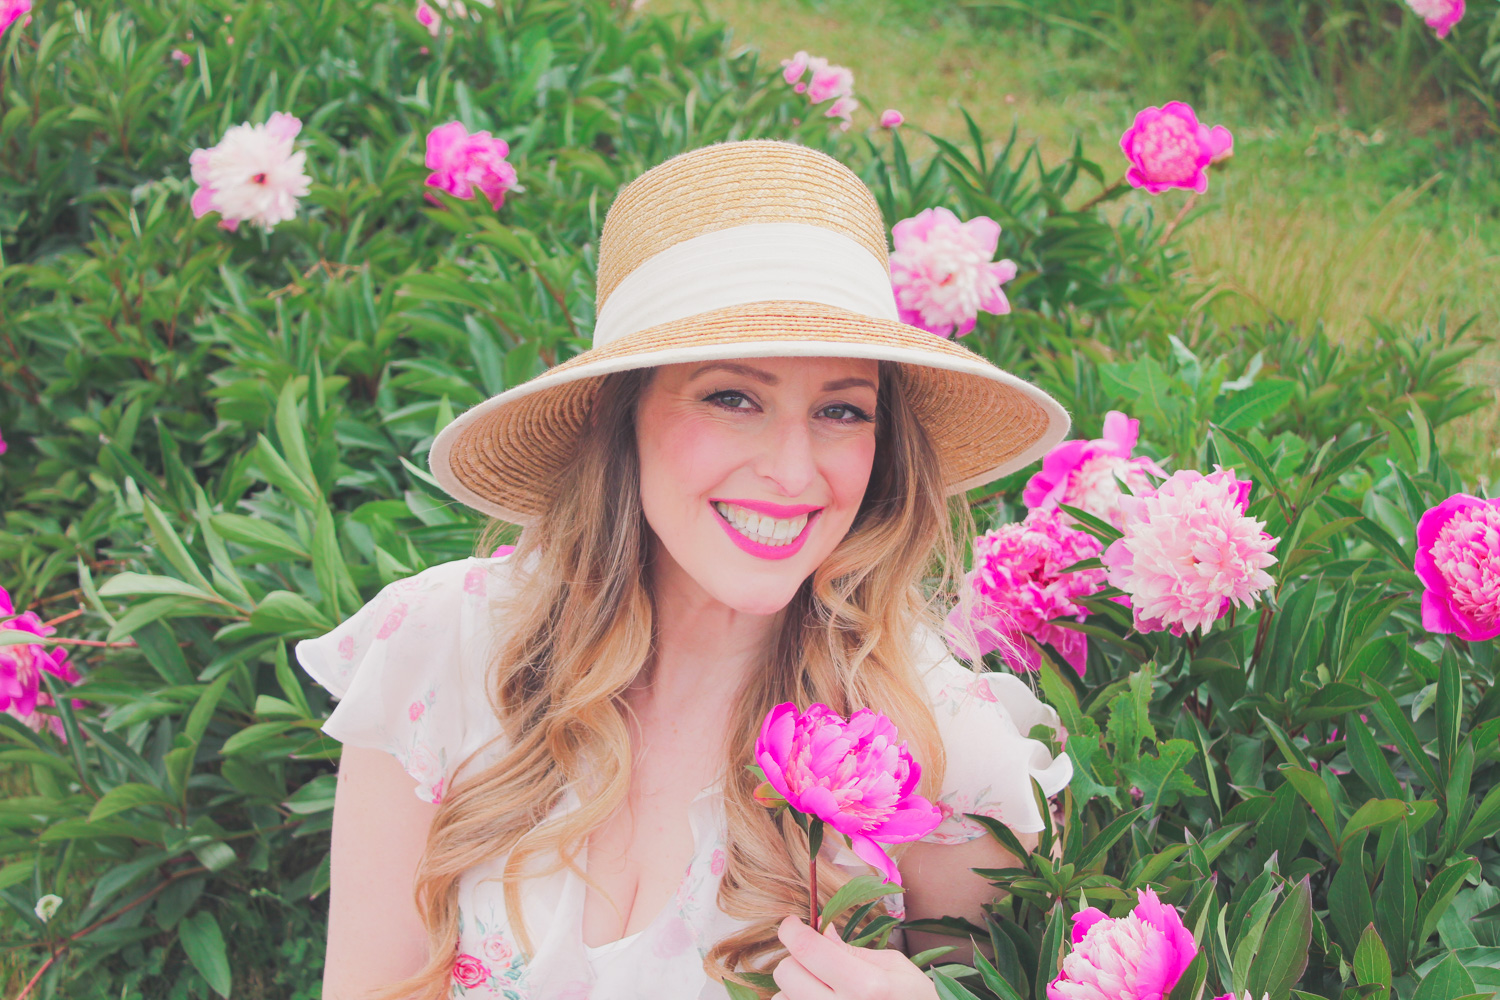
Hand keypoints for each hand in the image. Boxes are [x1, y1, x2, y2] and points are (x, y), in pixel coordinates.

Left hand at [771, 914, 938, 998]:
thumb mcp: (894, 968)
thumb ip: (851, 950)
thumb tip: (820, 929)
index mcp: (866, 986)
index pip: (807, 948)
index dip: (792, 929)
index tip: (793, 923)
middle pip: (787, 972)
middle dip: (795, 957)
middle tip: (816, 957)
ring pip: (781, 999)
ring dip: (794, 988)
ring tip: (821, 988)